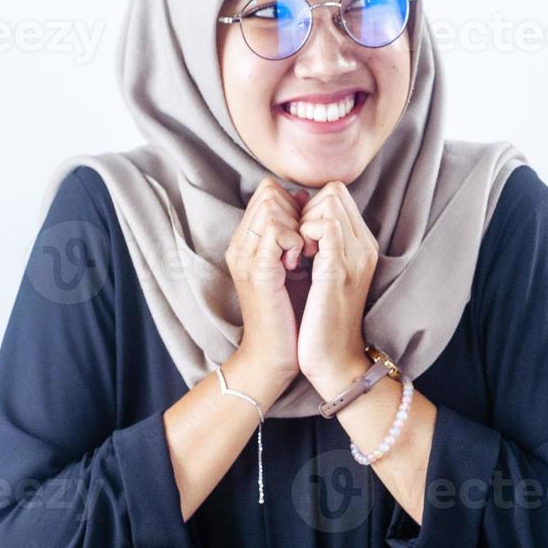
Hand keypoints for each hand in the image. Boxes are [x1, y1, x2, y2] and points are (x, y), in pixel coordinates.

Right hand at [225, 179, 309, 393]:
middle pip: (268, 193)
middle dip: (296, 211)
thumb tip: (303, 195)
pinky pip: (275, 230)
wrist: (274, 356)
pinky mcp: (258, 271)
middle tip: (306, 244)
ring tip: (303, 255)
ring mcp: (246, 256)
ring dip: (296, 225)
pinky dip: (295, 240)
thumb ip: (293, 230)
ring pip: (271, 206)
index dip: (294, 203)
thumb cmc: (288, 314)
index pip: (267, 191)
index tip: (307, 233)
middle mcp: (240, 245)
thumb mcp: (292, 263)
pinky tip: (300, 262)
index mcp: (246, 242)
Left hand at [296, 181, 377, 394]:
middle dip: (305, 210)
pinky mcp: (339, 270)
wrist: (333, 362)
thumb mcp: (322, 274)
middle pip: (334, 191)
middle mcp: (363, 246)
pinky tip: (296, 261)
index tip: (297, 238)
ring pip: (329, 201)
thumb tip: (298, 207)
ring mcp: (354, 256)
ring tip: (297, 254)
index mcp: (360, 245)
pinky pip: (325, 225)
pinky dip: (303, 233)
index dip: (310, 207)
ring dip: (303, 221)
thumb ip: (318, 242)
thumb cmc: (320, 322)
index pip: (337, 194)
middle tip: (295, 246)